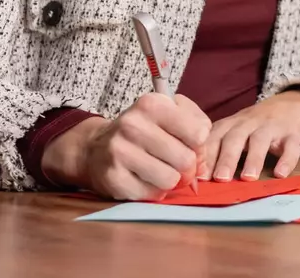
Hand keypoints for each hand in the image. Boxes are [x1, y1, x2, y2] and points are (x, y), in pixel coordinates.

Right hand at [45, 93, 210, 200]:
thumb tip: (203, 156)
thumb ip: (197, 124)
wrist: (95, 147)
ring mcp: (120, 152)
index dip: (200, 145)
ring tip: (160, 171)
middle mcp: (133, 125)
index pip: (198, 133)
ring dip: (171, 180)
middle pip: (186, 159)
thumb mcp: (170, 111)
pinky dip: (154, 191)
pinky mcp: (113, 177)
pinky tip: (145, 180)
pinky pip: (151, 194)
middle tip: (178, 164)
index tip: (190, 146)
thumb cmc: (144, 129)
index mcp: (152, 104)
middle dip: (188, 167)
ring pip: (170, 180)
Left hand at [201, 89, 299, 181]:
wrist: (291, 106)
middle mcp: (248, 123)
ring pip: (261, 140)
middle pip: (235, 138)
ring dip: (253, 158)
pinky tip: (281, 174)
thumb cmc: (255, 127)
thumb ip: (217, 150)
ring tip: (248, 178)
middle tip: (221, 179)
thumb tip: (196, 181)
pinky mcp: (292, 133)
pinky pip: (291, 145)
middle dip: (227, 158)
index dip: (206, 157)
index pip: (213, 138)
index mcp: (230, 125)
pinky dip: (287, 159)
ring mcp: (271, 127)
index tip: (198, 177)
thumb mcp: (234, 132)